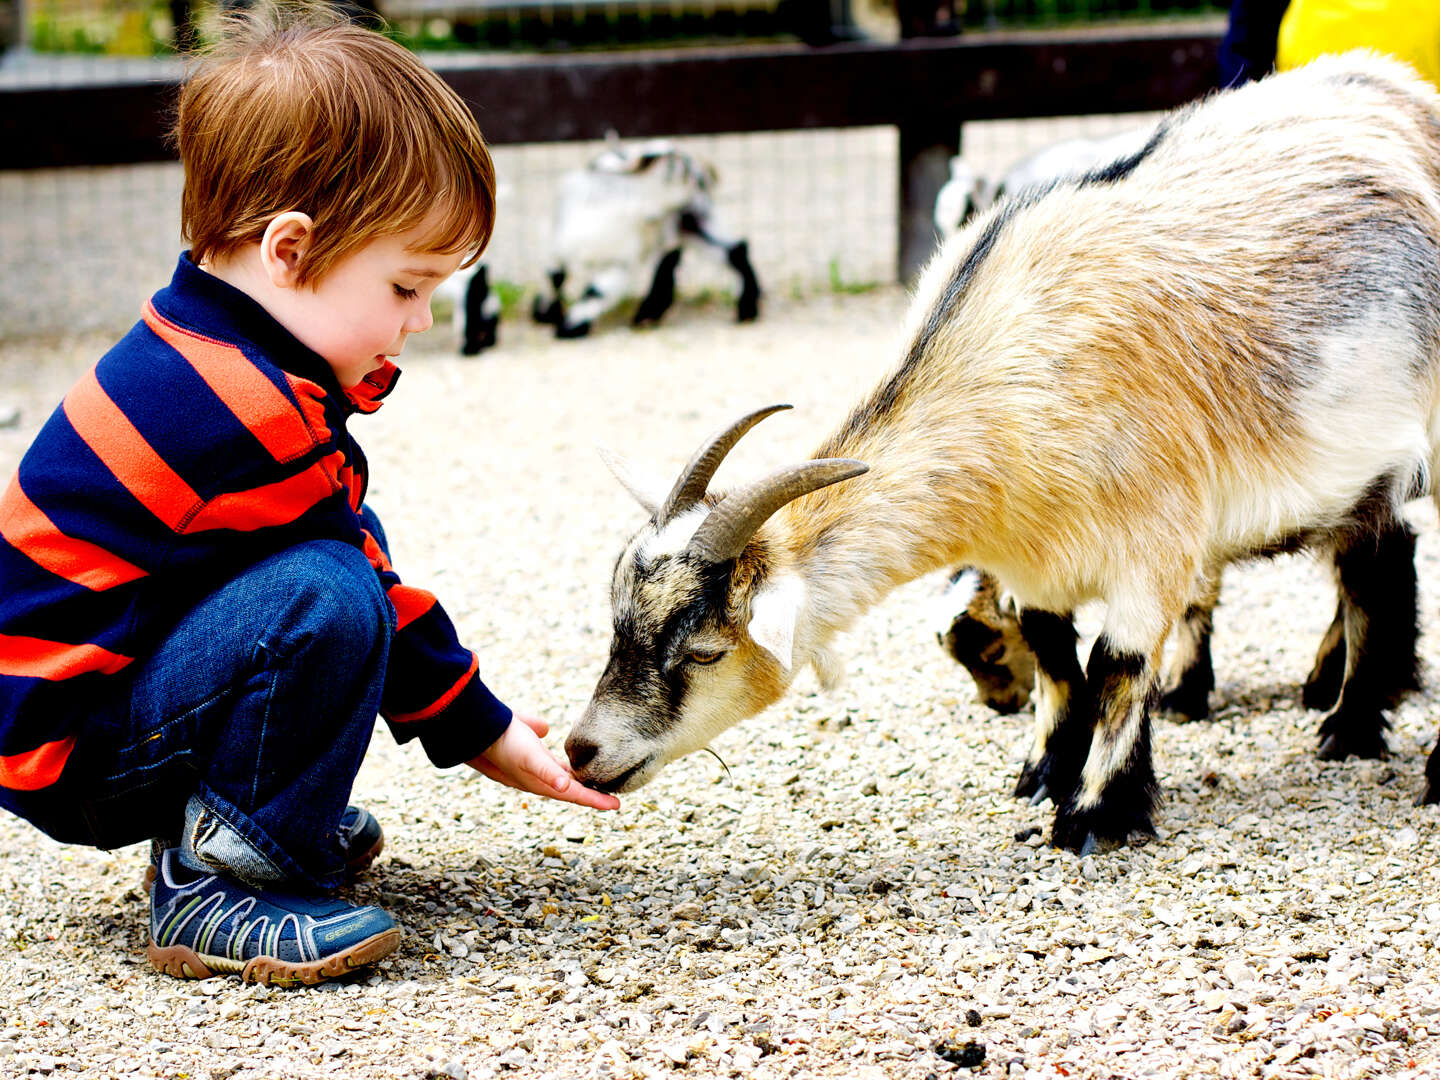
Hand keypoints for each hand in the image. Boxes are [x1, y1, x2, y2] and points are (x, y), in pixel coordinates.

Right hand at [467, 714, 619, 810]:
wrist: (479, 729)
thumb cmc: (506, 743)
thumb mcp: (530, 757)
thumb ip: (548, 772)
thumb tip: (566, 787)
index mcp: (541, 783)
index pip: (575, 795)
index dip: (596, 801)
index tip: (616, 805)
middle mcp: (538, 778)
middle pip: (570, 790)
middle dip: (590, 793)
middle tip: (610, 796)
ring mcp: (533, 766)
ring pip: (561, 778)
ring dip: (577, 780)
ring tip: (593, 780)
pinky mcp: (528, 752)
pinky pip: (551, 762)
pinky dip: (564, 764)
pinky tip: (567, 756)